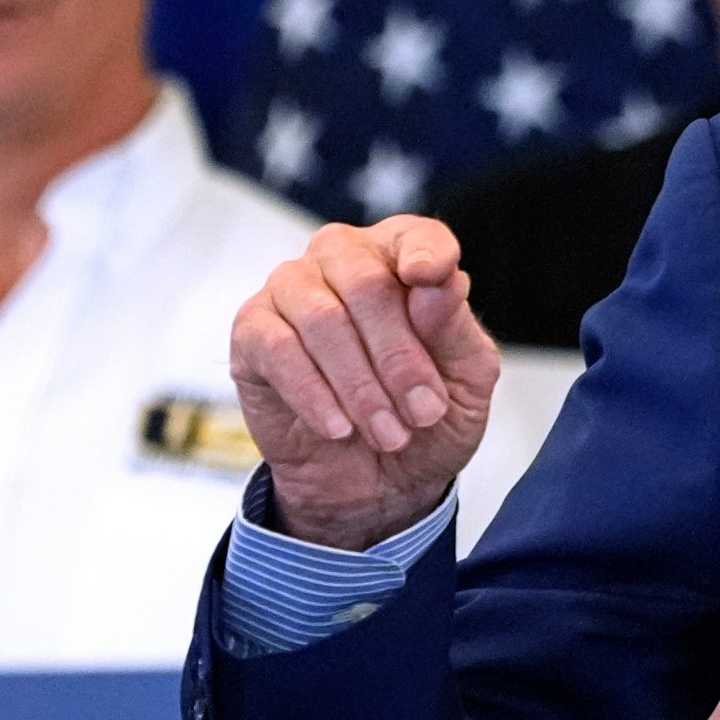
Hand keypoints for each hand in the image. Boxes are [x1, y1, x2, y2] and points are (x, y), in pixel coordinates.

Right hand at [229, 216, 498, 549]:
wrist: (380, 482)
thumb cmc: (428, 417)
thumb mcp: (467, 379)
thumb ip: (455, 327)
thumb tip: (439, 281)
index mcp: (404, 258)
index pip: (416, 236)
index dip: (425, 253)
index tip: (429, 277)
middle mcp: (344, 260)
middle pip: (367, 282)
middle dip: (398, 355)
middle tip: (423, 412)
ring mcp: (292, 291)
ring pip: (322, 318)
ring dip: (360, 385)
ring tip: (388, 432)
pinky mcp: (253, 333)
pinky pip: (277, 348)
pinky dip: (313, 393)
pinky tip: (338, 427)